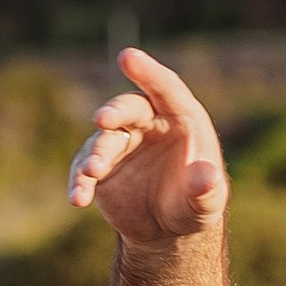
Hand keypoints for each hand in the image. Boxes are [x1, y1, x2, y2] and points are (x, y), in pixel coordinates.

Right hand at [66, 46, 229, 242]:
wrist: (167, 228)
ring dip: (96, 154)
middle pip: (128, 109)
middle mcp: (147, 123)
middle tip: (103, 120)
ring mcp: (121, 143)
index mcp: (180, 117)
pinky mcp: (100, 166)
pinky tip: (78, 198)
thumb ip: (207, 189)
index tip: (126, 56)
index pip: (165, 87)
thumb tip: (207, 178)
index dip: (147, 72)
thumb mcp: (206, 202)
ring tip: (93, 171)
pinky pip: (84, 169)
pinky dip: (79, 181)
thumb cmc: (194, 204)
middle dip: (114, 113)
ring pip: (103, 140)